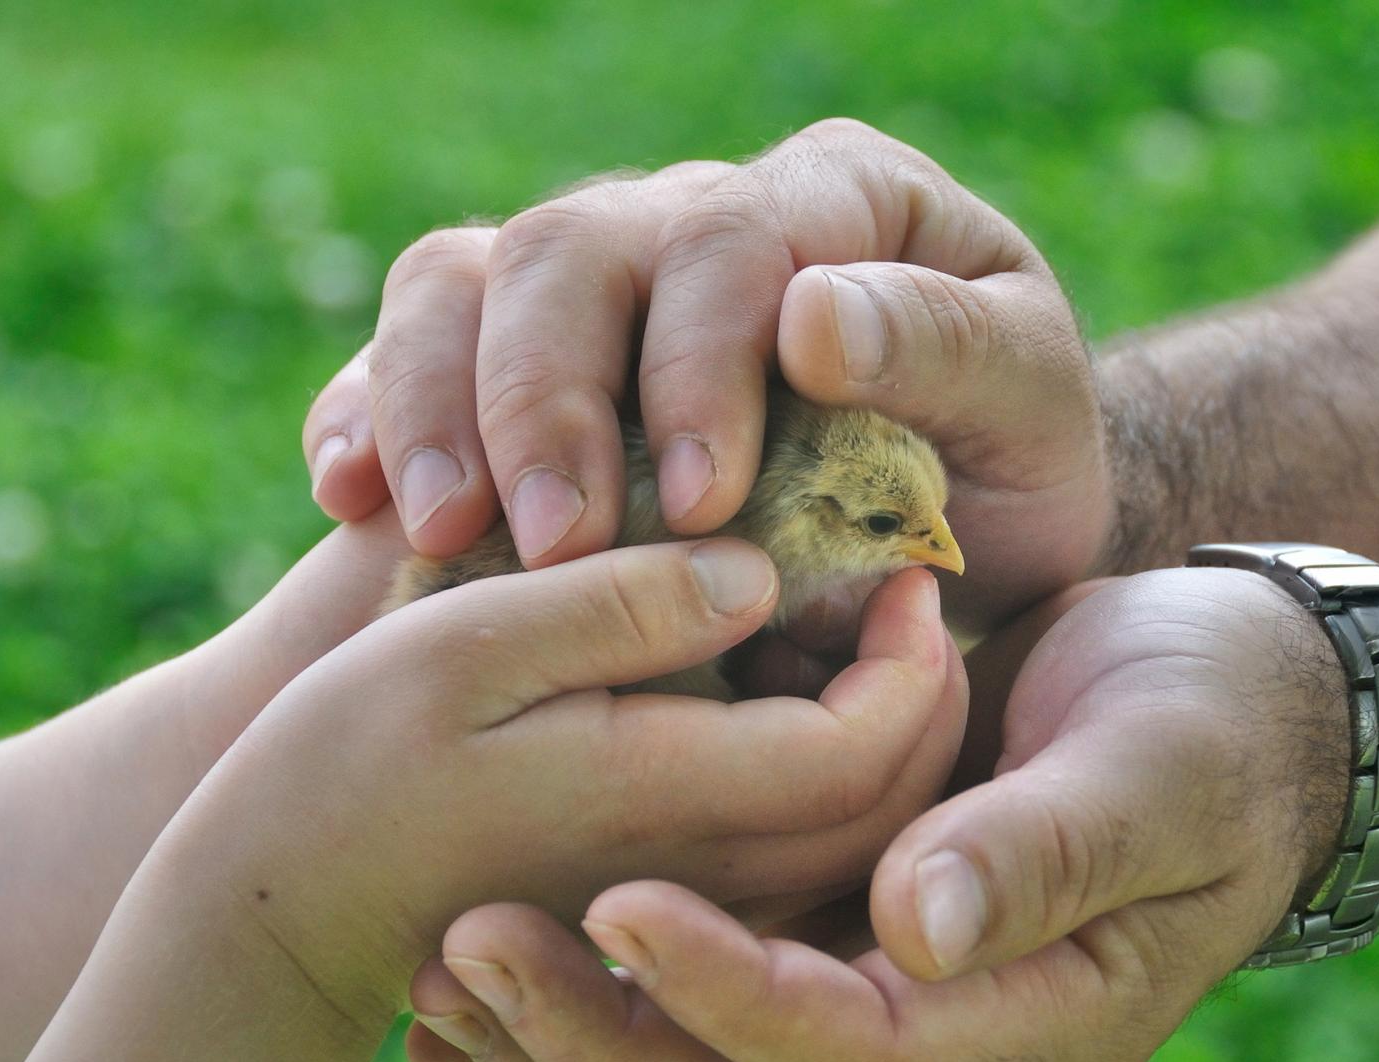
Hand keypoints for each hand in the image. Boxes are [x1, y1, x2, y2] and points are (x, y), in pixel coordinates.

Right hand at [151, 540, 965, 1027]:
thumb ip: (619, 605)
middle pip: (892, 803)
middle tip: (905, 590)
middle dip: (927, 694)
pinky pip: (798, 861)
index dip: (913, 652)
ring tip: (858, 632)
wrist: (273, 911)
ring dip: (887, 737)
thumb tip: (757, 571)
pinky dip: (830, 779)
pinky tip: (787, 697)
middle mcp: (706, 873)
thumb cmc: (343, 760)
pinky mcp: (660, 913)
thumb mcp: (463, 645)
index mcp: (670, 796)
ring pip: (856, 842)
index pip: (871, 743)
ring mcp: (688, 907)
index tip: (901, 561)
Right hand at [302, 119, 1114, 626]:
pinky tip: (352, 497)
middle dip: (549, 398)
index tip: (704, 501)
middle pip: (573, 251)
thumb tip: (813, 313)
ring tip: (442, 536)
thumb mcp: (1026, 412)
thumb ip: (943, 350)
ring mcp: (601, 276)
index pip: (734, 238)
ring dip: (438, 407)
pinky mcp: (525, 352)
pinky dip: (372, 413)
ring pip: (468, 280)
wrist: (958, 524)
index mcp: (836, 199)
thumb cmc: (1007, 468)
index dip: (700, 363)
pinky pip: (418, 344)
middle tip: (558, 545)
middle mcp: (700, 214)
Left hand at [403, 568, 1349, 1061]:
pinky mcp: (838, 958)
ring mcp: (882, 1016)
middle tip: (470, 946)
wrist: (1226, 708)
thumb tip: (917, 927)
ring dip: (570, 1038)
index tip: (621, 903)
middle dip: (602, 1045)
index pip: (855, 1051)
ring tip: (448, 952)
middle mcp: (942, 1052)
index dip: (736, 994)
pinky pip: (698, 1018)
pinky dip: (597, 993)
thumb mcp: (1155, 768)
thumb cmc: (1208, 722)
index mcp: (1034, 1024)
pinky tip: (499, 933)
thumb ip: (1047, 850)